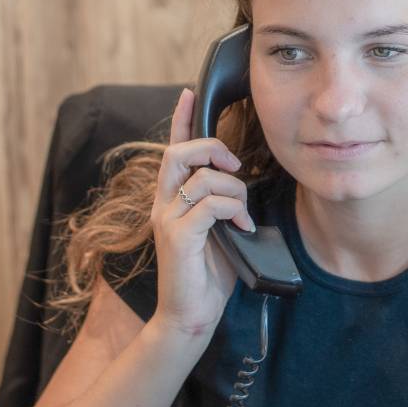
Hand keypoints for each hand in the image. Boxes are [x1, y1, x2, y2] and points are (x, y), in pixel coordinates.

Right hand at [148, 88, 255, 340]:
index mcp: (172, 199)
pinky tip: (242, 228)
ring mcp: (167, 219)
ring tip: (244, 215)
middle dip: (213, 148)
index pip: (173, 149)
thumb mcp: (220, 230)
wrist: (191, 315)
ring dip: (234, 190)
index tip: (190, 92)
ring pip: (202, 177)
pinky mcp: (177, 236)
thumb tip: (242, 184)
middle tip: (236, 167)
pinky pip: (210, 204)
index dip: (181, 119)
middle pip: (180, 152)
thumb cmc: (209, 275)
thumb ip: (222, 204)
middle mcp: (163, 204)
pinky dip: (234, 210)